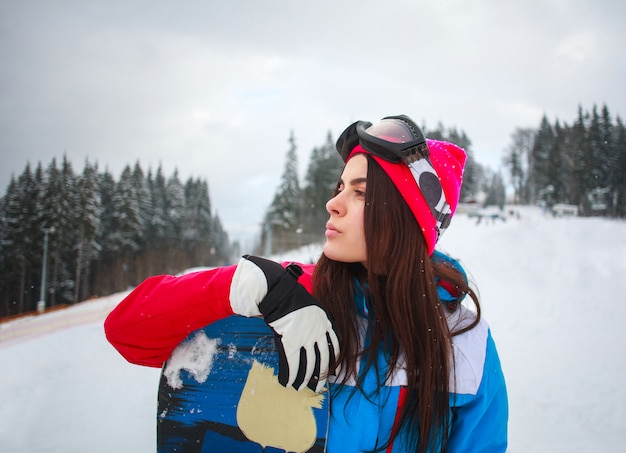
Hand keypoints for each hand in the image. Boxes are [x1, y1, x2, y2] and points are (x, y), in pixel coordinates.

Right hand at [229, 255, 338, 392]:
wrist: (279, 292)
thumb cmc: (292, 297)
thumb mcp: (314, 307)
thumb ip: (318, 322)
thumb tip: (318, 333)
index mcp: (325, 323)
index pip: (334, 347)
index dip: (334, 362)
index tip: (334, 372)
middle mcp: (317, 332)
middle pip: (323, 359)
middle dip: (321, 375)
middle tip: (319, 387)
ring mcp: (305, 338)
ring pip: (308, 364)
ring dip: (305, 379)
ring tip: (302, 387)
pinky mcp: (290, 342)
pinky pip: (293, 363)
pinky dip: (291, 375)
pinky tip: (289, 382)